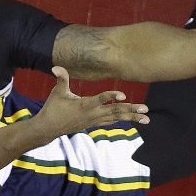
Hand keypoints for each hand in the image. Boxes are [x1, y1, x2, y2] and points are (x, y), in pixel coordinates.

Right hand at [34, 67, 148, 135]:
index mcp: (84, 105)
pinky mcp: (94, 123)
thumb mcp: (57, 93)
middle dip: (131, 110)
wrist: (49, 128)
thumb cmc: (53, 109)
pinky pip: (112, 121)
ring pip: (116, 118)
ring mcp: (94, 120)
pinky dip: (123, 120)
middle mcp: (92, 114)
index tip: (123, 95)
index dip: (111, 96)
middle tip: (145, 109)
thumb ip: (61, 79)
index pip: (100, 99)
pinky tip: (133, 119)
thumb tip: (56, 66)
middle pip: (115, 112)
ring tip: (146, 118)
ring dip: (132, 117)